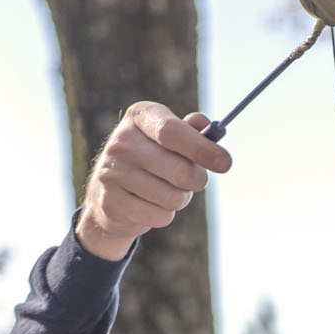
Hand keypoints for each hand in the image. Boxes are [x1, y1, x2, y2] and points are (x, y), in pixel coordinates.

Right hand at [76, 103, 230, 260]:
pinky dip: (164, 215)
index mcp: (140, 116)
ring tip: (167, 191)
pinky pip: (161, 217)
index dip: (202, 149)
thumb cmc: (151, 159)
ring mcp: (112, 172)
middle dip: (197, 181)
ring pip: (174, 198)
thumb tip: (207, 124)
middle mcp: (122, 141)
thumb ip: (189, 131)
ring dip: (180, 199)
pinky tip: (150, 205)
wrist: (109, 193)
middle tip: (194, 180)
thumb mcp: (168, 138)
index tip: (226, 163)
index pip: (173, 132)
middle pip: (181, 171)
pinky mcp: (112, 202)